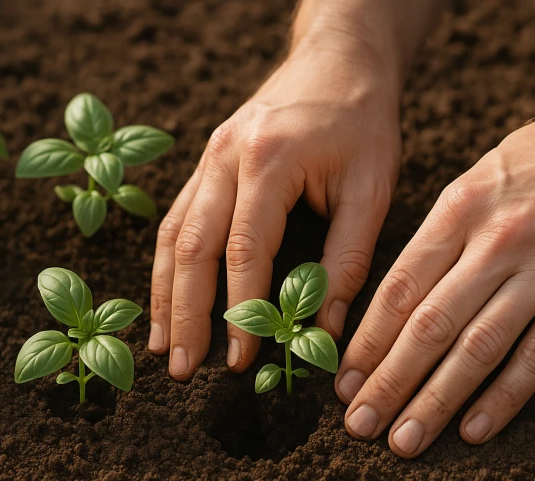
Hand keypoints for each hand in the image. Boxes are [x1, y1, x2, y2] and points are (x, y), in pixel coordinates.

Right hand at [148, 39, 402, 379]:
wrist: (338, 58)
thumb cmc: (362, 121)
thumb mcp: (371, 188)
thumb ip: (347, 260)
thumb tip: (323, 329)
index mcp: (268, 161)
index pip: (244, 251)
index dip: (240, 311)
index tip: (243, 360)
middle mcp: (224, 158)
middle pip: (191, 247)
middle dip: (185, 313)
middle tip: (183, 368)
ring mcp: (207, 157)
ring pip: (171, 234)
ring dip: (164, 294)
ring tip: (163, 346)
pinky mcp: (205, 163)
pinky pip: (176, 218)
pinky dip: (168, 265)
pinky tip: (166, 299)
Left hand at [335, 62, 534, 456]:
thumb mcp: (472, 181)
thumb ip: (436, 237)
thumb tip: (393, 300)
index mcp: (457, 211)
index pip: (399, 288)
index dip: (367, 341)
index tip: (343, 381)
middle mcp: (494, 242)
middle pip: (429, 325)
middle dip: (388, 382)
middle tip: (358, 425)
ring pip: (477, 348)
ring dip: (435, 401)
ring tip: (403, 441)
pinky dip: (505, 397)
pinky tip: (473, 430)